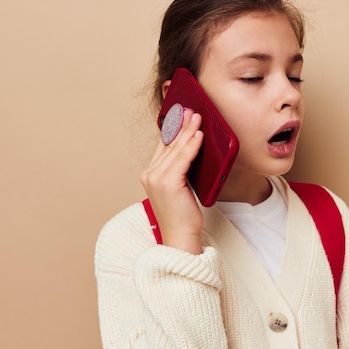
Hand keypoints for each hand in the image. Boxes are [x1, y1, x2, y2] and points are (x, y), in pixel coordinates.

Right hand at [140, 109, 203, 253]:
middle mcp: (150, 174)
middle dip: (181, 126)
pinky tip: (199, 135)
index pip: (163, 146)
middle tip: (191, 111)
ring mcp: (156, 178)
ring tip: (197, 118)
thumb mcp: (180, 187)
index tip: (181, 114)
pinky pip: (182, 158)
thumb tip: (192, 147)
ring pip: (176, 149)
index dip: (172, 129)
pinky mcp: (168, 183)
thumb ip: (181, 168)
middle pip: (169, 144)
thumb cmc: (183, 215)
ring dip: (188, 131)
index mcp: (150, 174)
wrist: (181, 237)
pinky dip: (191, 145)